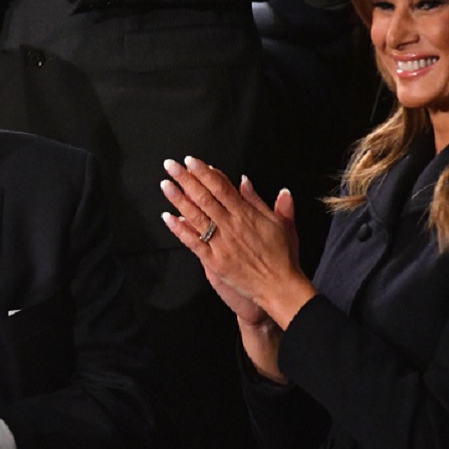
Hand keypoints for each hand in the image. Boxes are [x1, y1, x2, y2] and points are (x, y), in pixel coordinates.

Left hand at [160, 158, 315, 327]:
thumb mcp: (280, 223)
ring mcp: (221, 243)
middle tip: (171, 166)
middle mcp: (231, 226)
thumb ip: (261, 201)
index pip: (221, 187)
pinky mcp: (214, 261)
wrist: (279, 287)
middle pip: (204, 197)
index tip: (191, 161)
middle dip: (186, 179)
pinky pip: (193, 242)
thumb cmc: (282, 256)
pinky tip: (168, 218)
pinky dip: (180, 229)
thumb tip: (246, 180)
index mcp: (246, 214)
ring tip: (165, 185)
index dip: (204, 172)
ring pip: (196, 216)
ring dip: (179, 200)